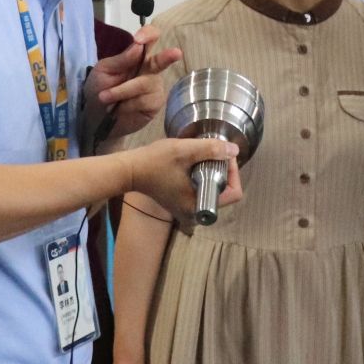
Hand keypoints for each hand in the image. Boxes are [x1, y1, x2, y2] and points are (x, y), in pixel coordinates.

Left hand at [85, 28, 182, 147]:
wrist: (96, 116)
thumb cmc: (100, 87)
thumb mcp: (104, 70)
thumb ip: (121, 59)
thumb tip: (138, 45)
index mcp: (137, 54)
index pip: (150, 37)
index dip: (148, 34)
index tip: (138, 40)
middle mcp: (150, 68)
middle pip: (161, 60)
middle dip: (168, 57)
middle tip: (176, 53)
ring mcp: (155, 86)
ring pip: (144, 84)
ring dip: (121, 92)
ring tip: (105, 98)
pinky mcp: (155, 103)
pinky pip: (143, 101)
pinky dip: (126, 105)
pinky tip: (119, 108)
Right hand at [122, 138, 243, 224]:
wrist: (129, 170)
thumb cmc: (153, 162)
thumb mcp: (184, 151)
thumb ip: (211, 149)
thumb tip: (234, 150)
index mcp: (197, 207)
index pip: (233, 193)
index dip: (233, 172)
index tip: (223, 155)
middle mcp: (194, 213)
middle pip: (225, 192)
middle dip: (223, 171)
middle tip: (213, 154)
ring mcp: (187, 210)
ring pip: (214, 190)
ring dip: (213, 172)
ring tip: (203, 157)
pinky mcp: (181, 203)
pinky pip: (203, 190)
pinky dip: (203, 176)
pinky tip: (194, 163)